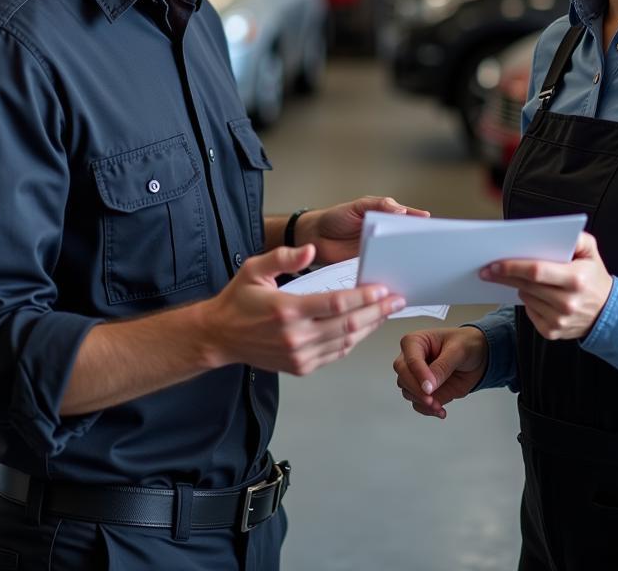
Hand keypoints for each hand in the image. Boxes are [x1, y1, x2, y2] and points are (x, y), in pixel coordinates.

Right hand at [204, 245, 404, 374]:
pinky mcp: (301, 367)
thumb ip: (284, 257)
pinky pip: (336, 354)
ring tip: (387, 311)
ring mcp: (299, 356)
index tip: (383, 288)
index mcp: (286, 310)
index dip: (363, 297)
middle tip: (397, 299)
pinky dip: (354, 340)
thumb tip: (310, 249)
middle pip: (348, 325)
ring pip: (346, 343)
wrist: (220, 337)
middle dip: (377, 311)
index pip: (335, 304)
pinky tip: (364, 326)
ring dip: (370, 326)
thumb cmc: (238, 300)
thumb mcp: (254, 269)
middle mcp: (295, 337)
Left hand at [299, 196, 430, 266]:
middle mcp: (385, 234)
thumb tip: (401, 210)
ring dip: (405, 259)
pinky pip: (384, 268)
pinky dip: (391, 271)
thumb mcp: (357, 206)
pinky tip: (397, 275)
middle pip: (405, 239)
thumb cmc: (336, 217)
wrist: (314, 237)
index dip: (418, 223)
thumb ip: (379, 205)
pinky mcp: (370, 265)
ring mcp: (379, 250)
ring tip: (416, 264)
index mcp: (385, 216)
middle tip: (427, 248)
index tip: (430, 227)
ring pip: (397, 255)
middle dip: (416, 243)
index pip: (406, 219)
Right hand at [393, 326, 487, 418]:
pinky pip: (418, 403)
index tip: (429, 388)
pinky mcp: (424, 391)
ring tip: (438, 406)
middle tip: (431, 400)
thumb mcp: (458, 350)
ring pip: (408, 392)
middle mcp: (411, 359)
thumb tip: (429, 385)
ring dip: (422, 402)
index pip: (410, 359)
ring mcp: (417, 376)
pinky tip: (440, 411)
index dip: (419, 375)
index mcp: (416, 342)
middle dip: (417, 391)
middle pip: (403, 377)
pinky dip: (427, 410)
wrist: (478, 357)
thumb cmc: (466, 344)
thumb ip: (443, 366)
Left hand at [480, 231, 612, 340]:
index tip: (494, 264)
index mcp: (576, 279)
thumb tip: (555, 231)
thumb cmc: (593, 277)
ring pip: (526, 298)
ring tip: (525, 279)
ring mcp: (560, 320)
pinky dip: (528, 302)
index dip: (513, 267)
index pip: (536, 271)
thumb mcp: (591, 251)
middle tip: (488, 269)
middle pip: (526, 286)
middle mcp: (568, 302)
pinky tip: (538, 296)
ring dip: (520, 287)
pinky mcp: (553, 332)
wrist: (607, 312)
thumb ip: (576, 237)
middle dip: (505, 276)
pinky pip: (529, 312)